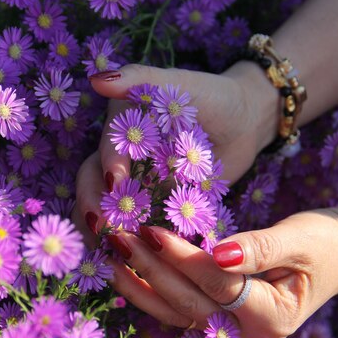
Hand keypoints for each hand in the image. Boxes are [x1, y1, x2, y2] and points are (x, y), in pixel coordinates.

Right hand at [76, 61, 278, 235]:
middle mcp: (120, 157)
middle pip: (92, 183)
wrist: (246, 123)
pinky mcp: (153, 205)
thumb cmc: (213, 97)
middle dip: (93, 203)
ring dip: (101, 228)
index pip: (104, 149)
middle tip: (103, 226)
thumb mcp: (178, 84)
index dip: (106, 166)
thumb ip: (139, 79)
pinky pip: (132, 226)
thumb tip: (96, 80)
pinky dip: (125, 241)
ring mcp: (135, 184)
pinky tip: (126, 258)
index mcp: (120, 127)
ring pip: (104, 208)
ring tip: (108, 249)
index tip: (115, 183)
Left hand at [104, 196, 337, 337]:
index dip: (183, 258)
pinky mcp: (219, 317)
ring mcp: (232, 330)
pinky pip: (179, 309)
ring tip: (110, 255)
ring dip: (141, 284)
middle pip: (189, 301)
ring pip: (177, 312)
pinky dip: (150, 292)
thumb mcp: (299, 239)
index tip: (151, 230)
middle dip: (151, 269)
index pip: (218, 284)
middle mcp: (248, 332)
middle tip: (118, 237)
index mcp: (273, 316)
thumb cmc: (323, 243)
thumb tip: (219, 253)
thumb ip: (259, 248)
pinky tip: (126, 272)